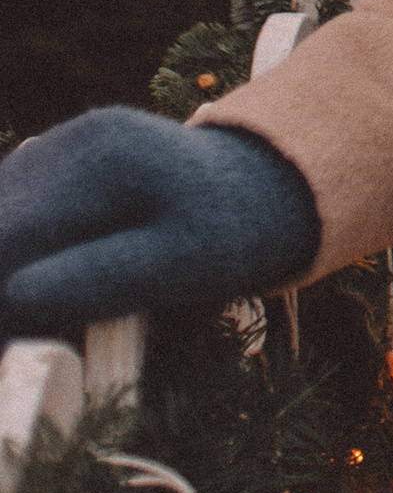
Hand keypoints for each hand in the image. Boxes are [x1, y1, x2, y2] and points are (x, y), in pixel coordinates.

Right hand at [0, 109, 320, 339]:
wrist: (266, 187)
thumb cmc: (231, 234)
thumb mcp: (183, 266)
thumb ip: (101, 278)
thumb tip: (13, 296)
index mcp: (103, 160)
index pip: (7, 236)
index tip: (7, 352)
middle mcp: (73, 140)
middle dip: (2, 285)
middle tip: (15, 346)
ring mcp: (64, 144)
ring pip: (3, 215)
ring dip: (7, 268)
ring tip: (26, 325)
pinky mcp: (60, 159)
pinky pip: (17, 210)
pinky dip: (17, 253)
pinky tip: (37, 293)